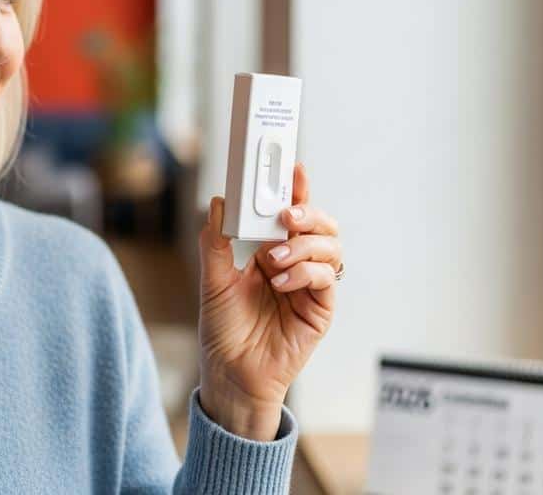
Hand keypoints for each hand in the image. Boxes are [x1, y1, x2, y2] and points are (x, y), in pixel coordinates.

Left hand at [196, 162, 341, 439]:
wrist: (231, 374)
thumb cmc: (223, 330)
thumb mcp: (213, 281)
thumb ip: (216, 242)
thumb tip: (220, 203)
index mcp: (270, 253)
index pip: (289, 215)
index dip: (296, 190)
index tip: (293, 169)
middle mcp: (295, 265)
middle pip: (320, 226)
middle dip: (308, 212)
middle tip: (287, 215)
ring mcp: (310, 286)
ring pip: (329, 247)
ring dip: (304, 245)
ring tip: (273, 259)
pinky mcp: (321, 309)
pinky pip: (327, 278)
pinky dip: (307, 272)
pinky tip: (283, 282)